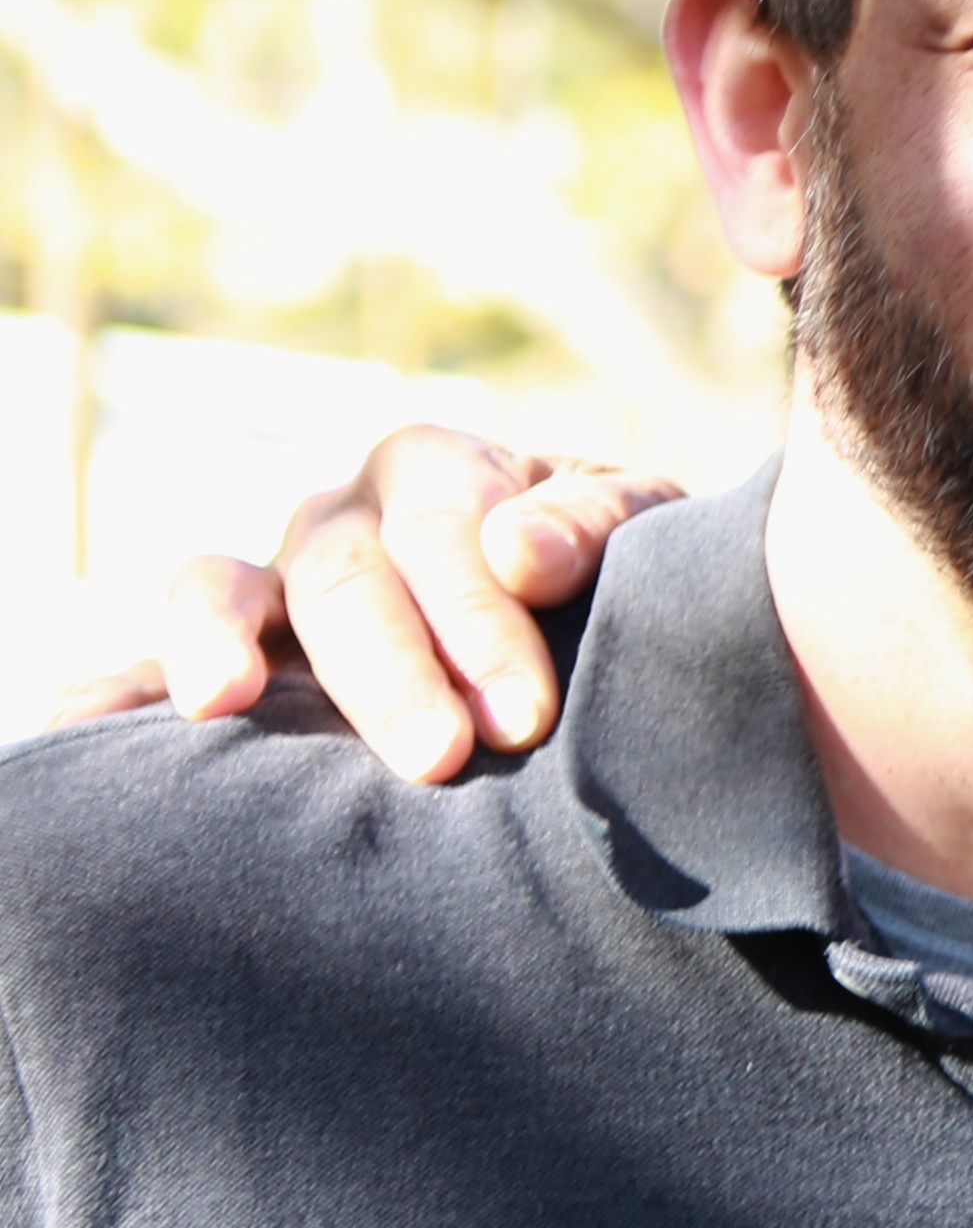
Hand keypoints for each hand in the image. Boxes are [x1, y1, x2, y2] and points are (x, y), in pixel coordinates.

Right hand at [97, 432, 680, 781]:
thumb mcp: (639, 536)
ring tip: (222, 702)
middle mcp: (339, 516)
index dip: (480, 622)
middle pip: (343, 580)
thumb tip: (521, 553)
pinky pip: (136, 661)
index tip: (525, 714)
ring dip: (216, 645)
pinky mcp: (228, 657)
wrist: (594, 616)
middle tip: (443, 758)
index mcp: (437, 469)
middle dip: (392, 672)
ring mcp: (271, 584)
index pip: (445, 535)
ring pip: (218, 591)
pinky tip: (78, 729)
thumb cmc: (618, 576)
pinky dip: (104, 689)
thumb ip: (600, 523)